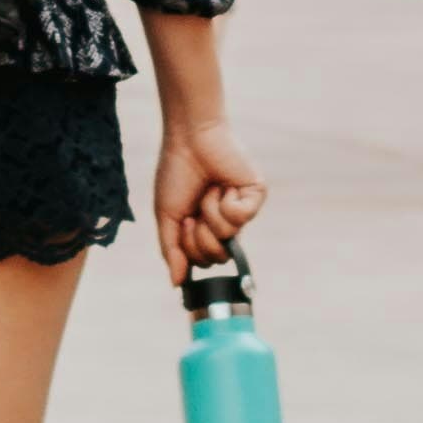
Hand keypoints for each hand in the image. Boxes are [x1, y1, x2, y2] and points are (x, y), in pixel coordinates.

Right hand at [153, 114, 264, 287]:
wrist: (188, 139)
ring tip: (210, 190)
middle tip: (196, 211)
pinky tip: (224, 185)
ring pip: (228, 237)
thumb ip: (171, 251)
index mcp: (206, 228)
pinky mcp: (255, 195)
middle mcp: (226, 223)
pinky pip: (242, 218)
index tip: (184, 221)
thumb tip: (177, 283)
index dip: (190, 248)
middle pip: (217, 256)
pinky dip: (226, 202)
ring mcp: (242, 210)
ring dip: (211, 212)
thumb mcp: (167, 217)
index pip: (203, 261)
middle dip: (200, 236)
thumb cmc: (176, 173)